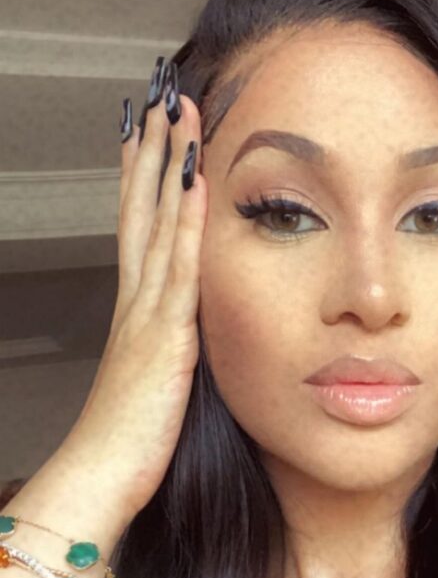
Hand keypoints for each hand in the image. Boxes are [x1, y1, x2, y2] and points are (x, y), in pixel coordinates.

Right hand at [62, 61, 206, 523]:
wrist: (101, 475)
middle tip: (161, 101)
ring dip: (168, 169)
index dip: (144, 181)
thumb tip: (186, 333)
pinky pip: (180, 272)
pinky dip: (187, 226)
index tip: (150, 139)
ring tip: (176, 117)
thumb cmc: (129, 440)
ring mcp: (148, 315)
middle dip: (153, 155)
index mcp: (138, 312)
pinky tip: (195, 186)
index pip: (140, 230)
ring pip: (159, 226)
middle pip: (144, 212)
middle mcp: (138, 302)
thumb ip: (169, 349)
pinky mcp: (165, 339)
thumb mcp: (154, 382)